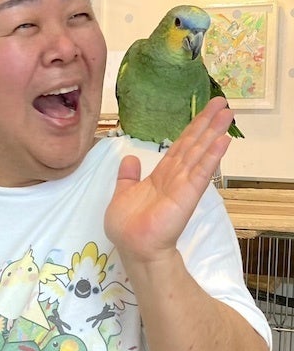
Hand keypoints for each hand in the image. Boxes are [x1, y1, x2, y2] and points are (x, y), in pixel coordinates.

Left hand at [104, 97, 232, 265]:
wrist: (134, 247)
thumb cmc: (127, 226)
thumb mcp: (122, 194)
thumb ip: (127, 176)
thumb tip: (130, 158)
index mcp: (161, 176)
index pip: (179, 146)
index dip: (192, 128)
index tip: (205, 111)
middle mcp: (175, 177)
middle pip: (193, 144)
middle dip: (207, 123)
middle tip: (222, 102)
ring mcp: (183, 185)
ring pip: (199, 152)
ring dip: (214, 133)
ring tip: (228, 114)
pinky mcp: (187, 194)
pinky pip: (201, 172)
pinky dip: (212, 156)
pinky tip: (223, 141)